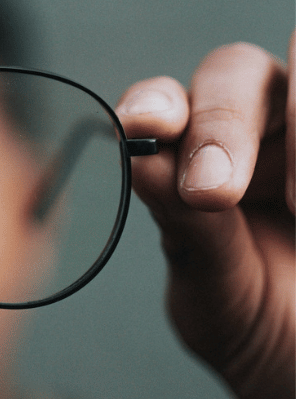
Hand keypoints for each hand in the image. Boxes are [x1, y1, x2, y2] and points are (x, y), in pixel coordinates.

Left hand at [116, 35, 293, 398]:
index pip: (167, 102)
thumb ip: (188, 230)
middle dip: (223, 122)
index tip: (145, 126)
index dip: (156, 100)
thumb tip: (140, 158)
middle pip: (237, 71)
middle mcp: (257, 131)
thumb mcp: (218, 291)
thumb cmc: (258, 327)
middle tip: (214, 193)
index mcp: (194, 160)